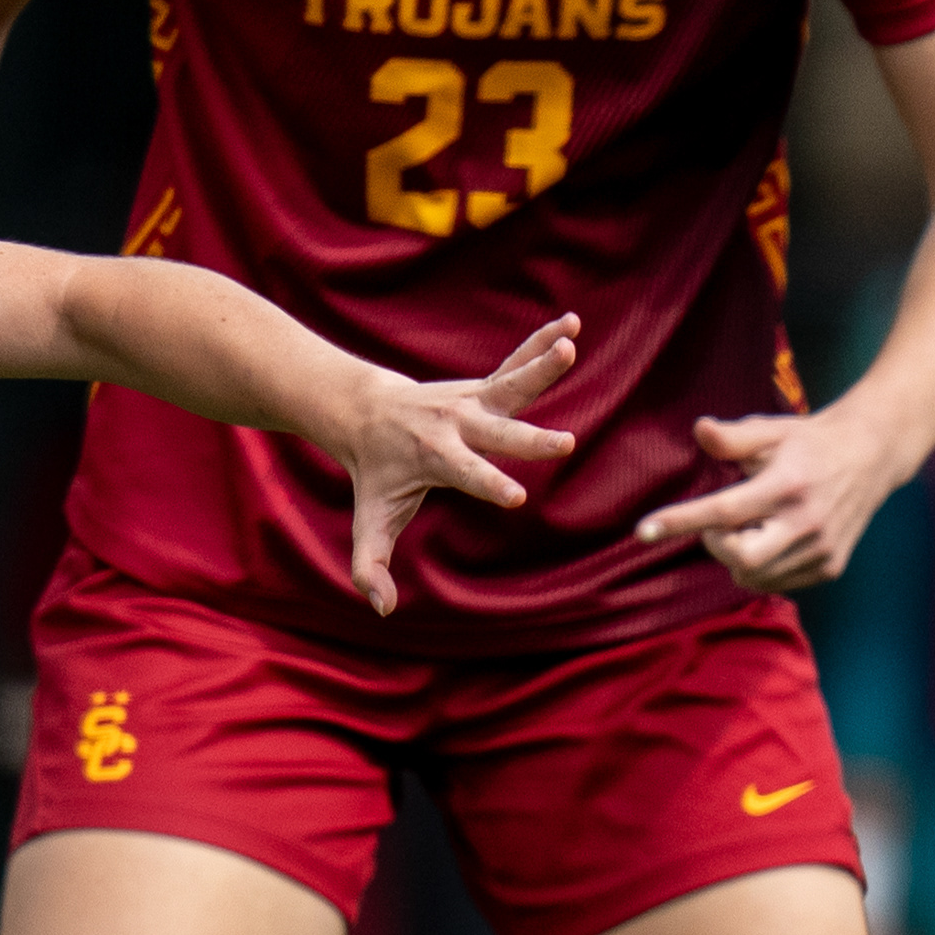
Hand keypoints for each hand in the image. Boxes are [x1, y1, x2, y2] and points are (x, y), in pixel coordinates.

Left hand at [331, 316, 581, 615]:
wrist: (362, 412)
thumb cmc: (373, 474)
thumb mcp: (369, 521)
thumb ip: (369, 565)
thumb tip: (381, 609)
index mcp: (436, 459)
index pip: (467, 476)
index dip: (490, 485)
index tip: (516, 498)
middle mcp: (455, 427)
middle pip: (498, 434)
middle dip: (529, 441)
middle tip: (565, 445)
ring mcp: (470, 402)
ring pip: (510, 384)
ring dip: (539, 366)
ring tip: (569, 348)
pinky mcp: (483, 387)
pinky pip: (516, 363)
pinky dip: (541, 343)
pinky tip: (571, 325)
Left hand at [635, 401, 903, 593]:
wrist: (874, 455)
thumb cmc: (808, 441)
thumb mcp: (770, 430)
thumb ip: (732, 437)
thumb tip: (700, 429)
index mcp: (787, 485)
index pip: (724, 511)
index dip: (679, 521)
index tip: (642, 530)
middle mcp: (807, 522)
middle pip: (740, 557)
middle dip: (716, 544)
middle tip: (722, 521)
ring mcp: (822, 549)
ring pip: (753, 576)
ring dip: (737, 556)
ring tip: (753, 525)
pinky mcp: (830, 567)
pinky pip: (775, 583)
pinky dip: (761, 567)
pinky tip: (772, 538)